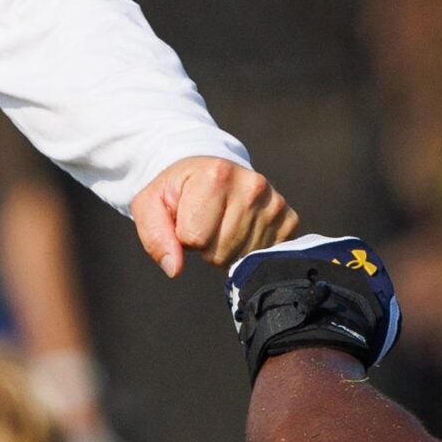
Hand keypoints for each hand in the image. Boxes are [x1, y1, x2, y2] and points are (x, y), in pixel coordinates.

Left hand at [129, 157, 297, 276]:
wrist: (210, 171)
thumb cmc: (178, 191)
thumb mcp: (151, 205)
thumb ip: (156, 236)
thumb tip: (174, 269)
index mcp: (216, 175)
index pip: (194, 238)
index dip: (183, 236)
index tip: (186, 218)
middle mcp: (253, 185)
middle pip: (220, 252)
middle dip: (205, 246)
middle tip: (205, 222)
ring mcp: (275, 202)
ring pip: (243, 259)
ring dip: (227, 250)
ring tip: (222, 224)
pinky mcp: (289, 219)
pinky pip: (265, 257)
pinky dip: (247, 251)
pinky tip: (241, 229)